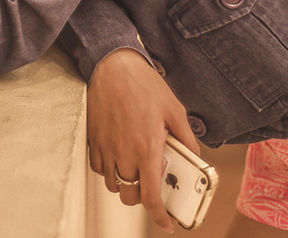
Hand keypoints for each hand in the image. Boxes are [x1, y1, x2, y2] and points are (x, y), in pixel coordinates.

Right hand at [86, 48, 201, 232]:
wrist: (112, 66)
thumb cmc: (144, 85)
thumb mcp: (174, 109)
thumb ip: (186, 138)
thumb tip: (195, 156)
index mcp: (147, 149)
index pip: (151, 196)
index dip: (159, 216)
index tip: (167, 223)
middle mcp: (124, 153)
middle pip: (129, 196)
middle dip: (141, 199)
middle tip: (152, 188)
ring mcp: (105, 148)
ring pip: (113, 184)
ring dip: (125, 184)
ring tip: (136, 169)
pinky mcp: (93, 139)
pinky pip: (98, 168)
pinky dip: (108, 170)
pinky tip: (119, 157)